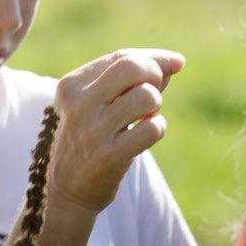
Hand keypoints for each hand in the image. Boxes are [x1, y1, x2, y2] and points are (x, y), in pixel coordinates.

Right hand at [47, 49, 184, 214]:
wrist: (67, 189)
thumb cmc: (90, 139)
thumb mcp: (101, 104)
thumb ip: (133, 80)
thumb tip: (175, 62)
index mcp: (72, 85)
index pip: (121, 57)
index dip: (155, 57)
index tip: (177, 62)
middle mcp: (79, 104)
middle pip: (131, 67)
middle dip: (155, 74)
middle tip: (155, 93)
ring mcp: (93, 130)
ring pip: (146, 97)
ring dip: (156, 106)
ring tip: (146, 118)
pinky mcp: (109, 156)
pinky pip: (152, 129)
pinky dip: (158, 128)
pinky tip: (146, 135)